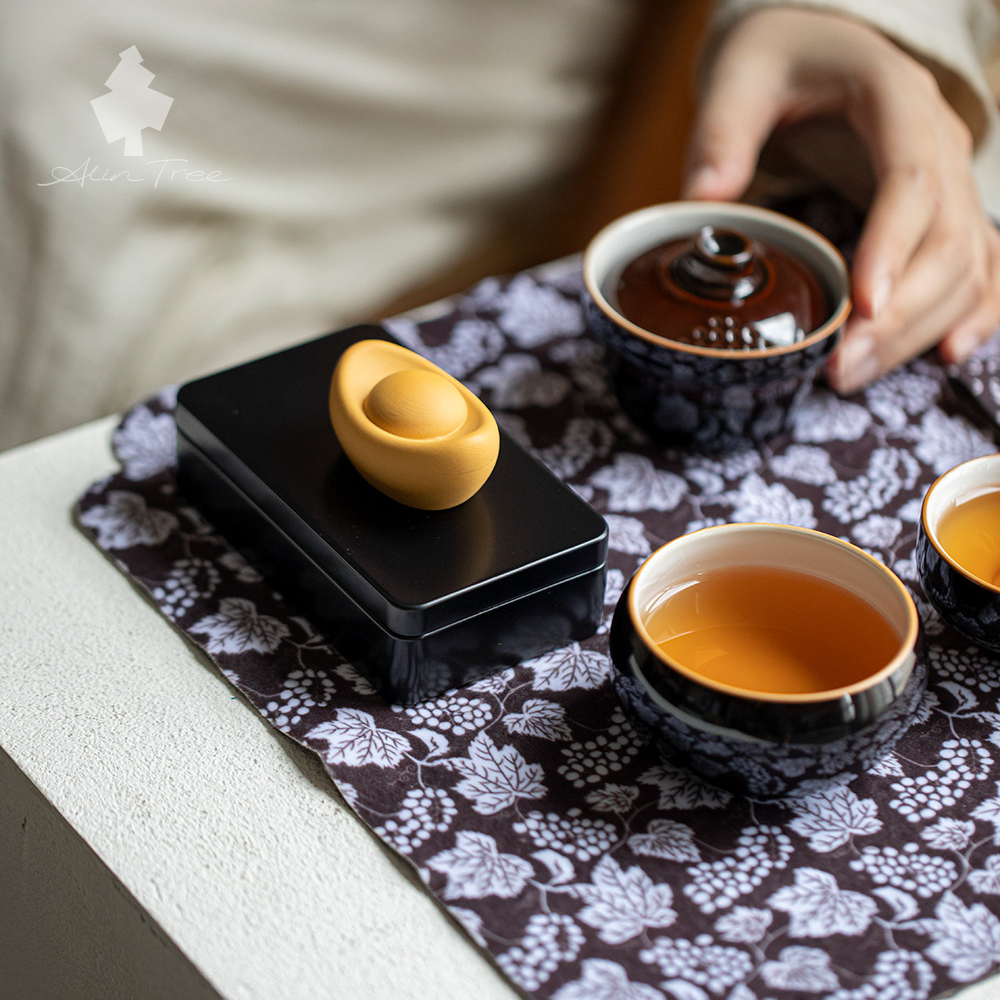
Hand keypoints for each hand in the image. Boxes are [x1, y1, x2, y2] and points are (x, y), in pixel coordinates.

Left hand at [683, 7, 999, 393]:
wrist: (819, 47)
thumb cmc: (780, 60)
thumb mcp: (742, 77)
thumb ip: (723, 134)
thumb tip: (701, 202)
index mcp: (896, 100)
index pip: (911, 180)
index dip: (892, 247)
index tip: (861, 306)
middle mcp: (939, 143)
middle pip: (947, 239)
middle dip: (900, 314)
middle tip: (840, 368)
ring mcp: (950, 181)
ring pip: (968, 264)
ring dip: (922, 329)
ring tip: (855, 376)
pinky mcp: (944, 214)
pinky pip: (982, 267)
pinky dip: (974, 313)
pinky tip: (946, 356)